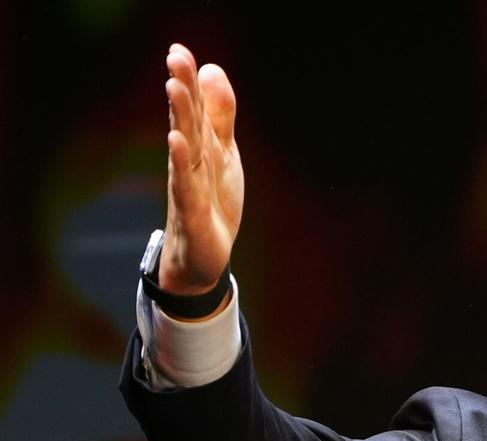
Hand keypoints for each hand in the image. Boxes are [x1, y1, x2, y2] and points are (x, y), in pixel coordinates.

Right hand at [160, 43, 242, 296]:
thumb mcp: (223, 153)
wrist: (203, 257)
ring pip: (185, 147)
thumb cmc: (210, 201)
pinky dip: (182, 163)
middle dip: (182, 88)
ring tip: (174, 86)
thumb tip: (212, 70)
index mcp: (199, 147)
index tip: (180, 49)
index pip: (193, 109)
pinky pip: (185, 184)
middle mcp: (189, 162)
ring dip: (180, 116)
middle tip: (175, 55)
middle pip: (186, 121)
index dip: (188, 80)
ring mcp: (188, 186)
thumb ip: (219, 115)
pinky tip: (176, 141)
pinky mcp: (192, 212)